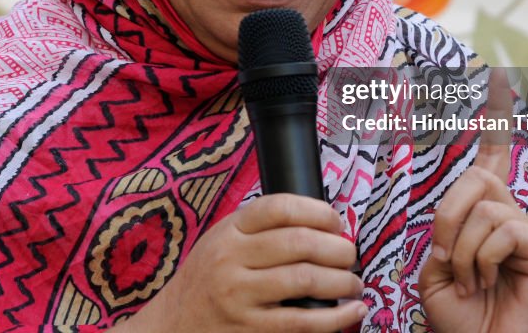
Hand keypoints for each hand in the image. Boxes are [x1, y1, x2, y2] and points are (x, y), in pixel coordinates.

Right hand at [118, 193, 366, 331]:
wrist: (173, 323)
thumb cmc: (208, 277)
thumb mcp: (223, 239)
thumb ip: (261, 228)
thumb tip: (324, 224)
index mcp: (229, 229)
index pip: (279, 207)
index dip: (318, 211)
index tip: (337, 222)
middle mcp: (232, 257)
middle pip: (299, 242)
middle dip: (337, 248)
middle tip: (351, 255)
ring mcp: (239, 294)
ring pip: (305, 279)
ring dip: (342, 281)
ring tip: (354, 283)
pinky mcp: (249, 327)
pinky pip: (301, 321)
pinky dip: (335, 317)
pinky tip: (352, 311)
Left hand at [420, 69, 527, 332]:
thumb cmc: (460, 318)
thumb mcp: (438, 268)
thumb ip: (447, 229)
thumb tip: (462, 206)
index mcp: (485, 218)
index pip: (492, 158)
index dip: (496, 119)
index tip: (497, 75)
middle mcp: (511, 218)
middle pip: (479, 176)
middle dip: (450, 213)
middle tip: (447, 257)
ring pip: (486, 204)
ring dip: (462, 245)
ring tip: (468, 279)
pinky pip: (504, 228)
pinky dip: (481, 256)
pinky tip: (486, 281)